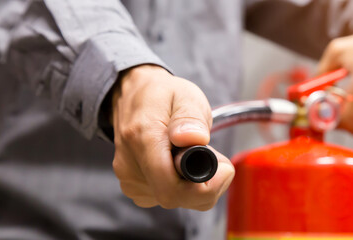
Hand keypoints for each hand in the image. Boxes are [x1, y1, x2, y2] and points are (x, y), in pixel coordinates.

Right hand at [111, 65, 234, 209]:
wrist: (132, 95)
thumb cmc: (161, 95)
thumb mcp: (185, 95)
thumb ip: (190, 117)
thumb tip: (194, 138)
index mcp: (142, 139)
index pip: (172, 188)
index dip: (205, 187)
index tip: (222, 167)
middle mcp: (130, 165)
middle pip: (176, 198)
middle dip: (206, 184)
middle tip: (214, 156)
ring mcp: (130, 179)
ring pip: (176, 200)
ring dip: (196, 184)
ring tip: (195, 153)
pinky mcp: (134, 187)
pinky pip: (168, 197)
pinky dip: (184, 186)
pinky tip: (182, 163)